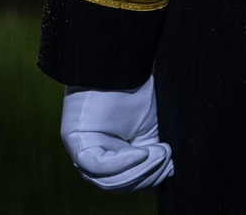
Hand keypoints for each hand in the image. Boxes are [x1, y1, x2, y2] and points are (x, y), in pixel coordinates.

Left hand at [61, 76, 173, 191]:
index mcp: (109, 155)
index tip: (170, 167)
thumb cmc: (132, 90)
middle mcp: (93, 157)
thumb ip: (150, 154)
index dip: (148, 179)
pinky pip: (97, 165)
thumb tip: (166, 174)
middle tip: (167, 160)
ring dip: (138, 171)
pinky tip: (141, 151)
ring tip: (159, 154)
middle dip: (146, 176)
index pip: (125, 182)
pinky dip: (121, 163)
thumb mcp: (146, 128)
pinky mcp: (75, 141)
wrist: (118, 61)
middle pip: (117, 185)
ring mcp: (81, 150)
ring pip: (107, 180)